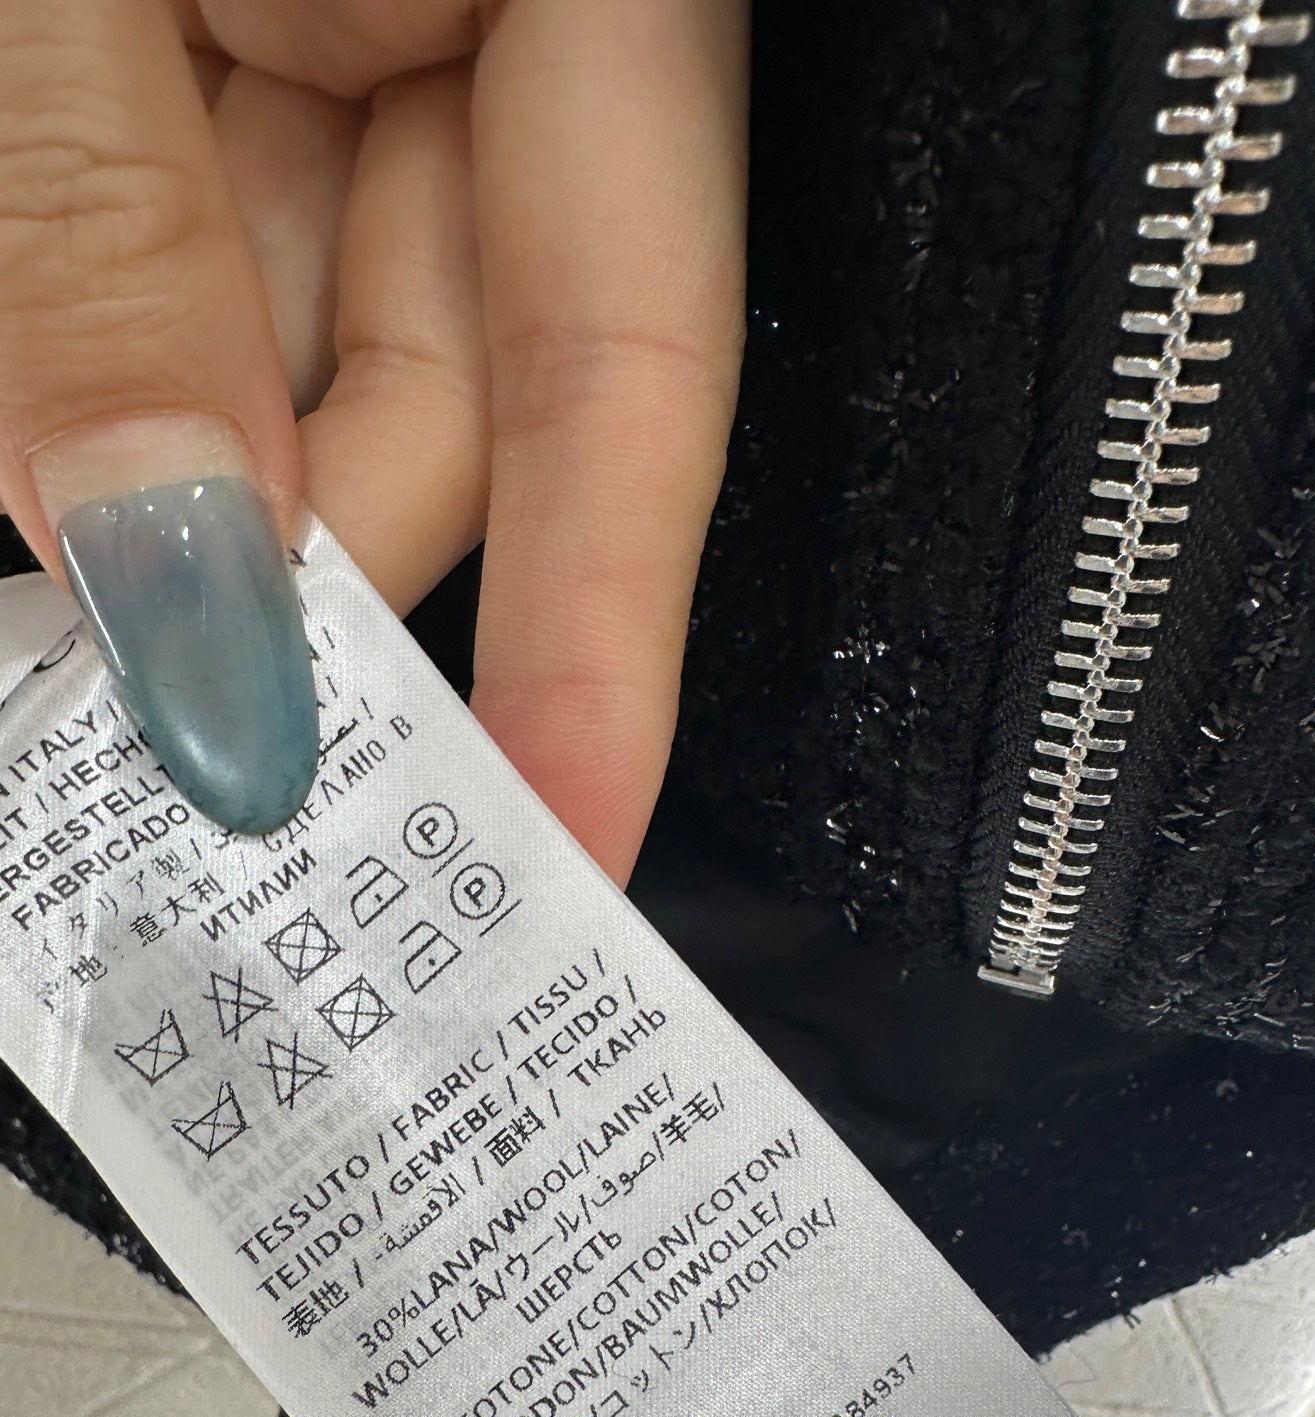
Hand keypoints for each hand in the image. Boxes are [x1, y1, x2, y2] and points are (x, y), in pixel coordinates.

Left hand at [0, 0, 748, 874]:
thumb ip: (109, 256)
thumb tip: (178, 584)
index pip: (630, 352)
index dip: (602, 632)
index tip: (562, 830)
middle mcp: (503, 24)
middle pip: (468, 396)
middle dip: (315, 568)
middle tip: (196, 722)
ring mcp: (382, 39)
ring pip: (332, 355)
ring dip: (189, 467)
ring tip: (85, 561)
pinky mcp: (271, 48)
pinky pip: (235, 266)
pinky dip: (145, 371)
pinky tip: (75, 430)